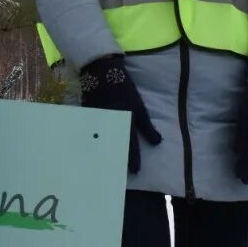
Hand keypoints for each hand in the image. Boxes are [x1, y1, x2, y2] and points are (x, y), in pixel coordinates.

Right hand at [81, 55, 161, 173]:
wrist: (102, 72)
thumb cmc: (125, 89)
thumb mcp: (139, 107)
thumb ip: (147, 126)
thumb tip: (157, 142)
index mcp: (125, 121)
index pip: (131, 145)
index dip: (134, 159)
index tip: (136, 171)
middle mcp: (112, 125)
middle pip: (116, 147)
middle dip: (119, 160)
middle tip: (119, 174)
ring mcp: (99, 122)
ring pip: (103, 143)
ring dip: (106, 154)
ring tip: (107, 167)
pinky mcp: (90, 119)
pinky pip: (93, 135)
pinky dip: (95, 144)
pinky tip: (94, 151)